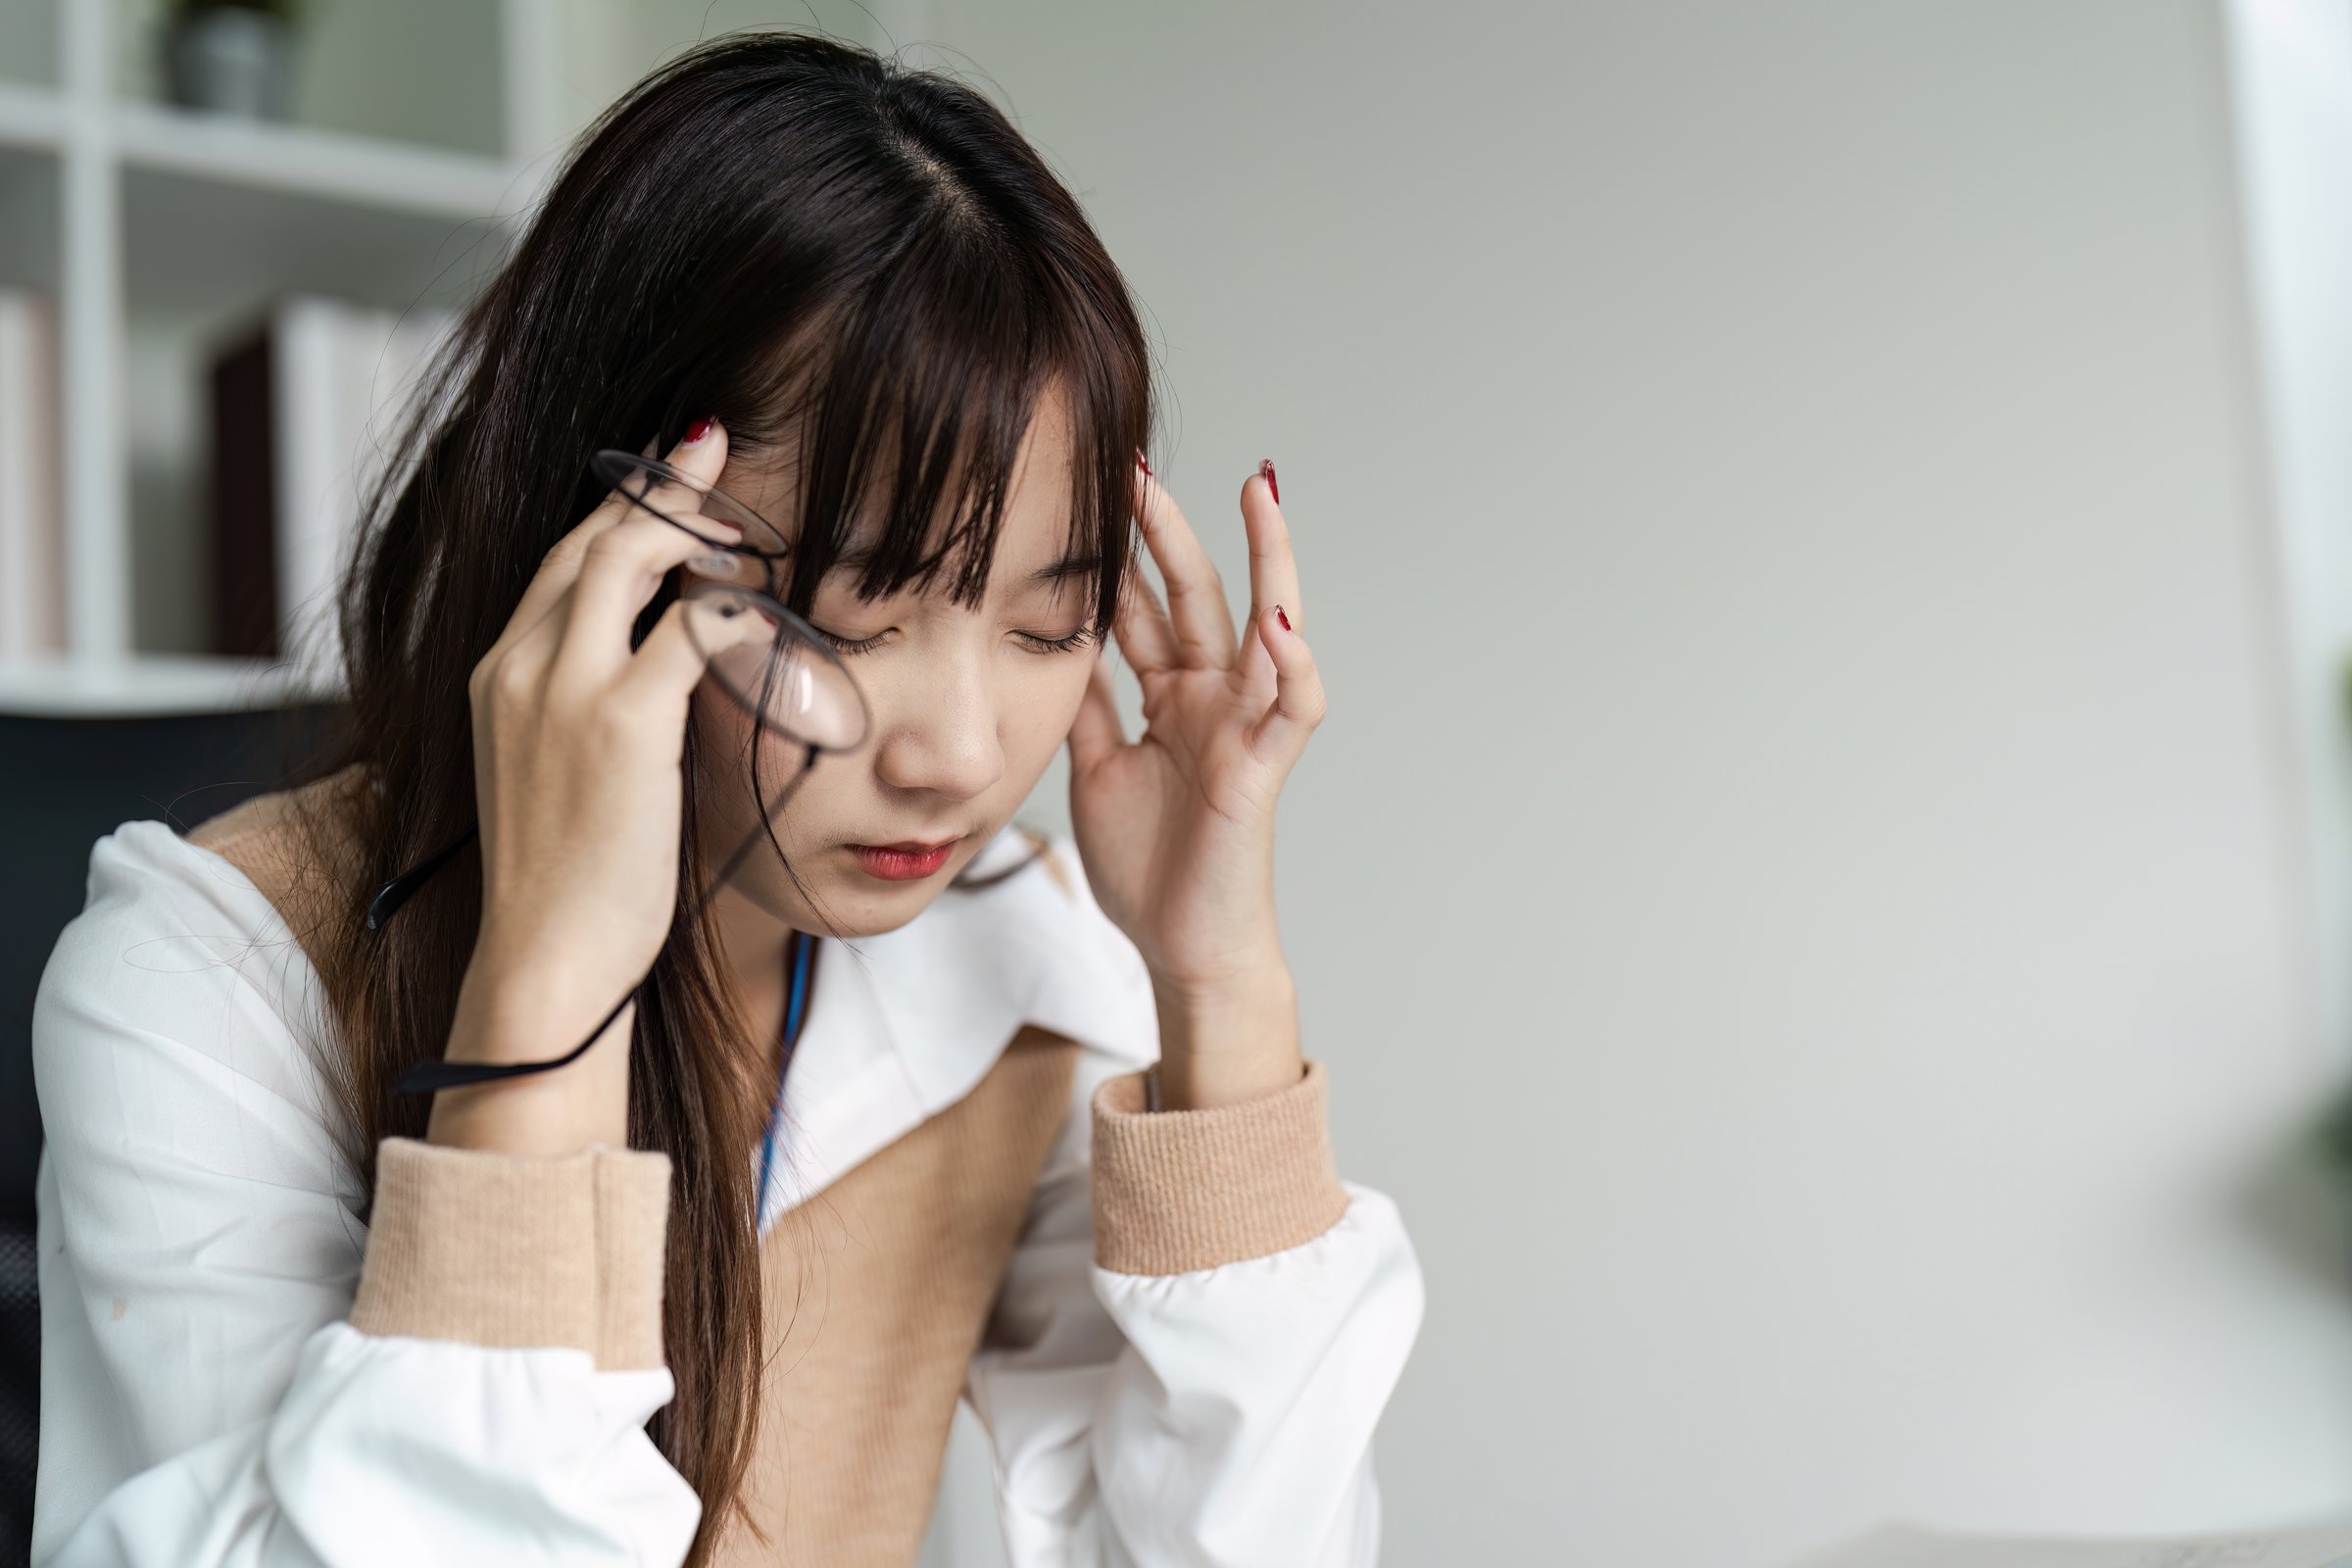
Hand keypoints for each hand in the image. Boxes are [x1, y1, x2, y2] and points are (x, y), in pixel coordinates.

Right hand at [430, 420, 761, 1153]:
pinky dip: (737, 607)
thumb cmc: (568, 884)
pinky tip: (771, 599)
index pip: (561, 563)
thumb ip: (594, 714)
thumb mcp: (558, 777)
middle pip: (592, 539)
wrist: (546, 958)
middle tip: (709, 444)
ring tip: (742, 501)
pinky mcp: (621, 720)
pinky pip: (693, 629)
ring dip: (695, 523)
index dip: (618, 513)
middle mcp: (520, 665)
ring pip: (632, 560)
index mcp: (499, 675)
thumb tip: (661, 683)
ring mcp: (565, 688)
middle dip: (656, 486)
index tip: (665, 478)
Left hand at [1066, 459, 1326, 1108]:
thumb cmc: (1148, 867)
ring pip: (1264, 626)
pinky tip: (1280, 623)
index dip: (1118, 552)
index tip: (1088, 490)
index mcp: (1169, 696)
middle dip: (1169, 529)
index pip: (1145, 606)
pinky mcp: (1264, 768)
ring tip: (1259, 496)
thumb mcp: (1093, 767)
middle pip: (1194, 595)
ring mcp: (1243, 726)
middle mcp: (1211, 698)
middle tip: (1137, 464)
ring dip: (1266, 560)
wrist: (1181, 947)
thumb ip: (1086, 703)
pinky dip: (1293, 666)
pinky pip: (1292, 709)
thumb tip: (1053, 638)